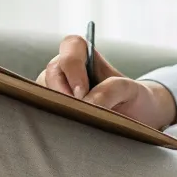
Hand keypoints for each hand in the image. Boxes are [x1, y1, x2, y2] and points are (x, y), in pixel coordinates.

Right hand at [35, 35, 176, 129]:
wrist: (134, 118)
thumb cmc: (132, 97)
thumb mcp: (130, 90)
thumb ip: (112, 89)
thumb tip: (88, 103)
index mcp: (84, 54)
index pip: (71, 47)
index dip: (73, 67)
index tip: (83, 92)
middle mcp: (65, 69)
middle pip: (51, 72)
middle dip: (61, 93)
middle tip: (77, 113)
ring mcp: (55, 88)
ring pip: (42, 92)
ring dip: (56, 108)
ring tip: (75, 124)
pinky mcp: (51, 108)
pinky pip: (42, 110)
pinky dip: (53, 119)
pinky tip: (67, 130)